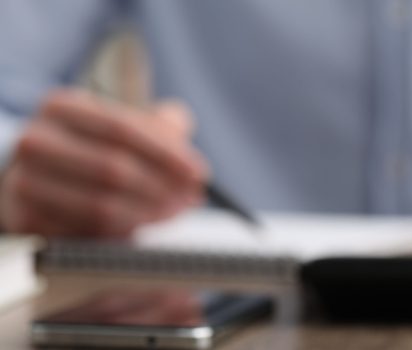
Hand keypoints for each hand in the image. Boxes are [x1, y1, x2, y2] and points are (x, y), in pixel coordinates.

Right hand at [0, 89, 207, 237]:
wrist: (40, 175)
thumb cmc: (92, 146)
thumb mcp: (122, 124)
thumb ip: (159, 122)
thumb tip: (181, 124)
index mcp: (62, 106)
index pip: (124, 129)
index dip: (168, 154)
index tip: (199, 173)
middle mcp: (36, 140)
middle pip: (114, 169)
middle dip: (163, 187)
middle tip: (191, 198)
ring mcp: (24, 181)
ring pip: (102, 206)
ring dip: (149, 213)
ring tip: (175, 211)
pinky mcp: (26, 219)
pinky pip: (86, 232)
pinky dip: (122, 232)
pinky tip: (143, 225)